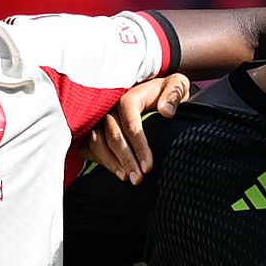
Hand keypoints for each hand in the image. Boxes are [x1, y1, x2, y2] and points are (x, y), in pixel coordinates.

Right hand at [79, 74, 194, 181]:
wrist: (150, 91)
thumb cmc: (164, 91)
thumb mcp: (176, 85)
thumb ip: (174, 93)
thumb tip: (166, 111)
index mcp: (129, 96)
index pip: (131, 125)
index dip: (139, 147)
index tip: (149, 167)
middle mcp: (109, 106)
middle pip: (114, 136)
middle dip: (126, 160)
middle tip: (138, 180)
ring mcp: (98, 116)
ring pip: (97, 142)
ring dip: (110, 162)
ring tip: (125, 178)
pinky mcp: (92, 126)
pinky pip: (88, 145)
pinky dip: (99, 159)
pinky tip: (114, 171)